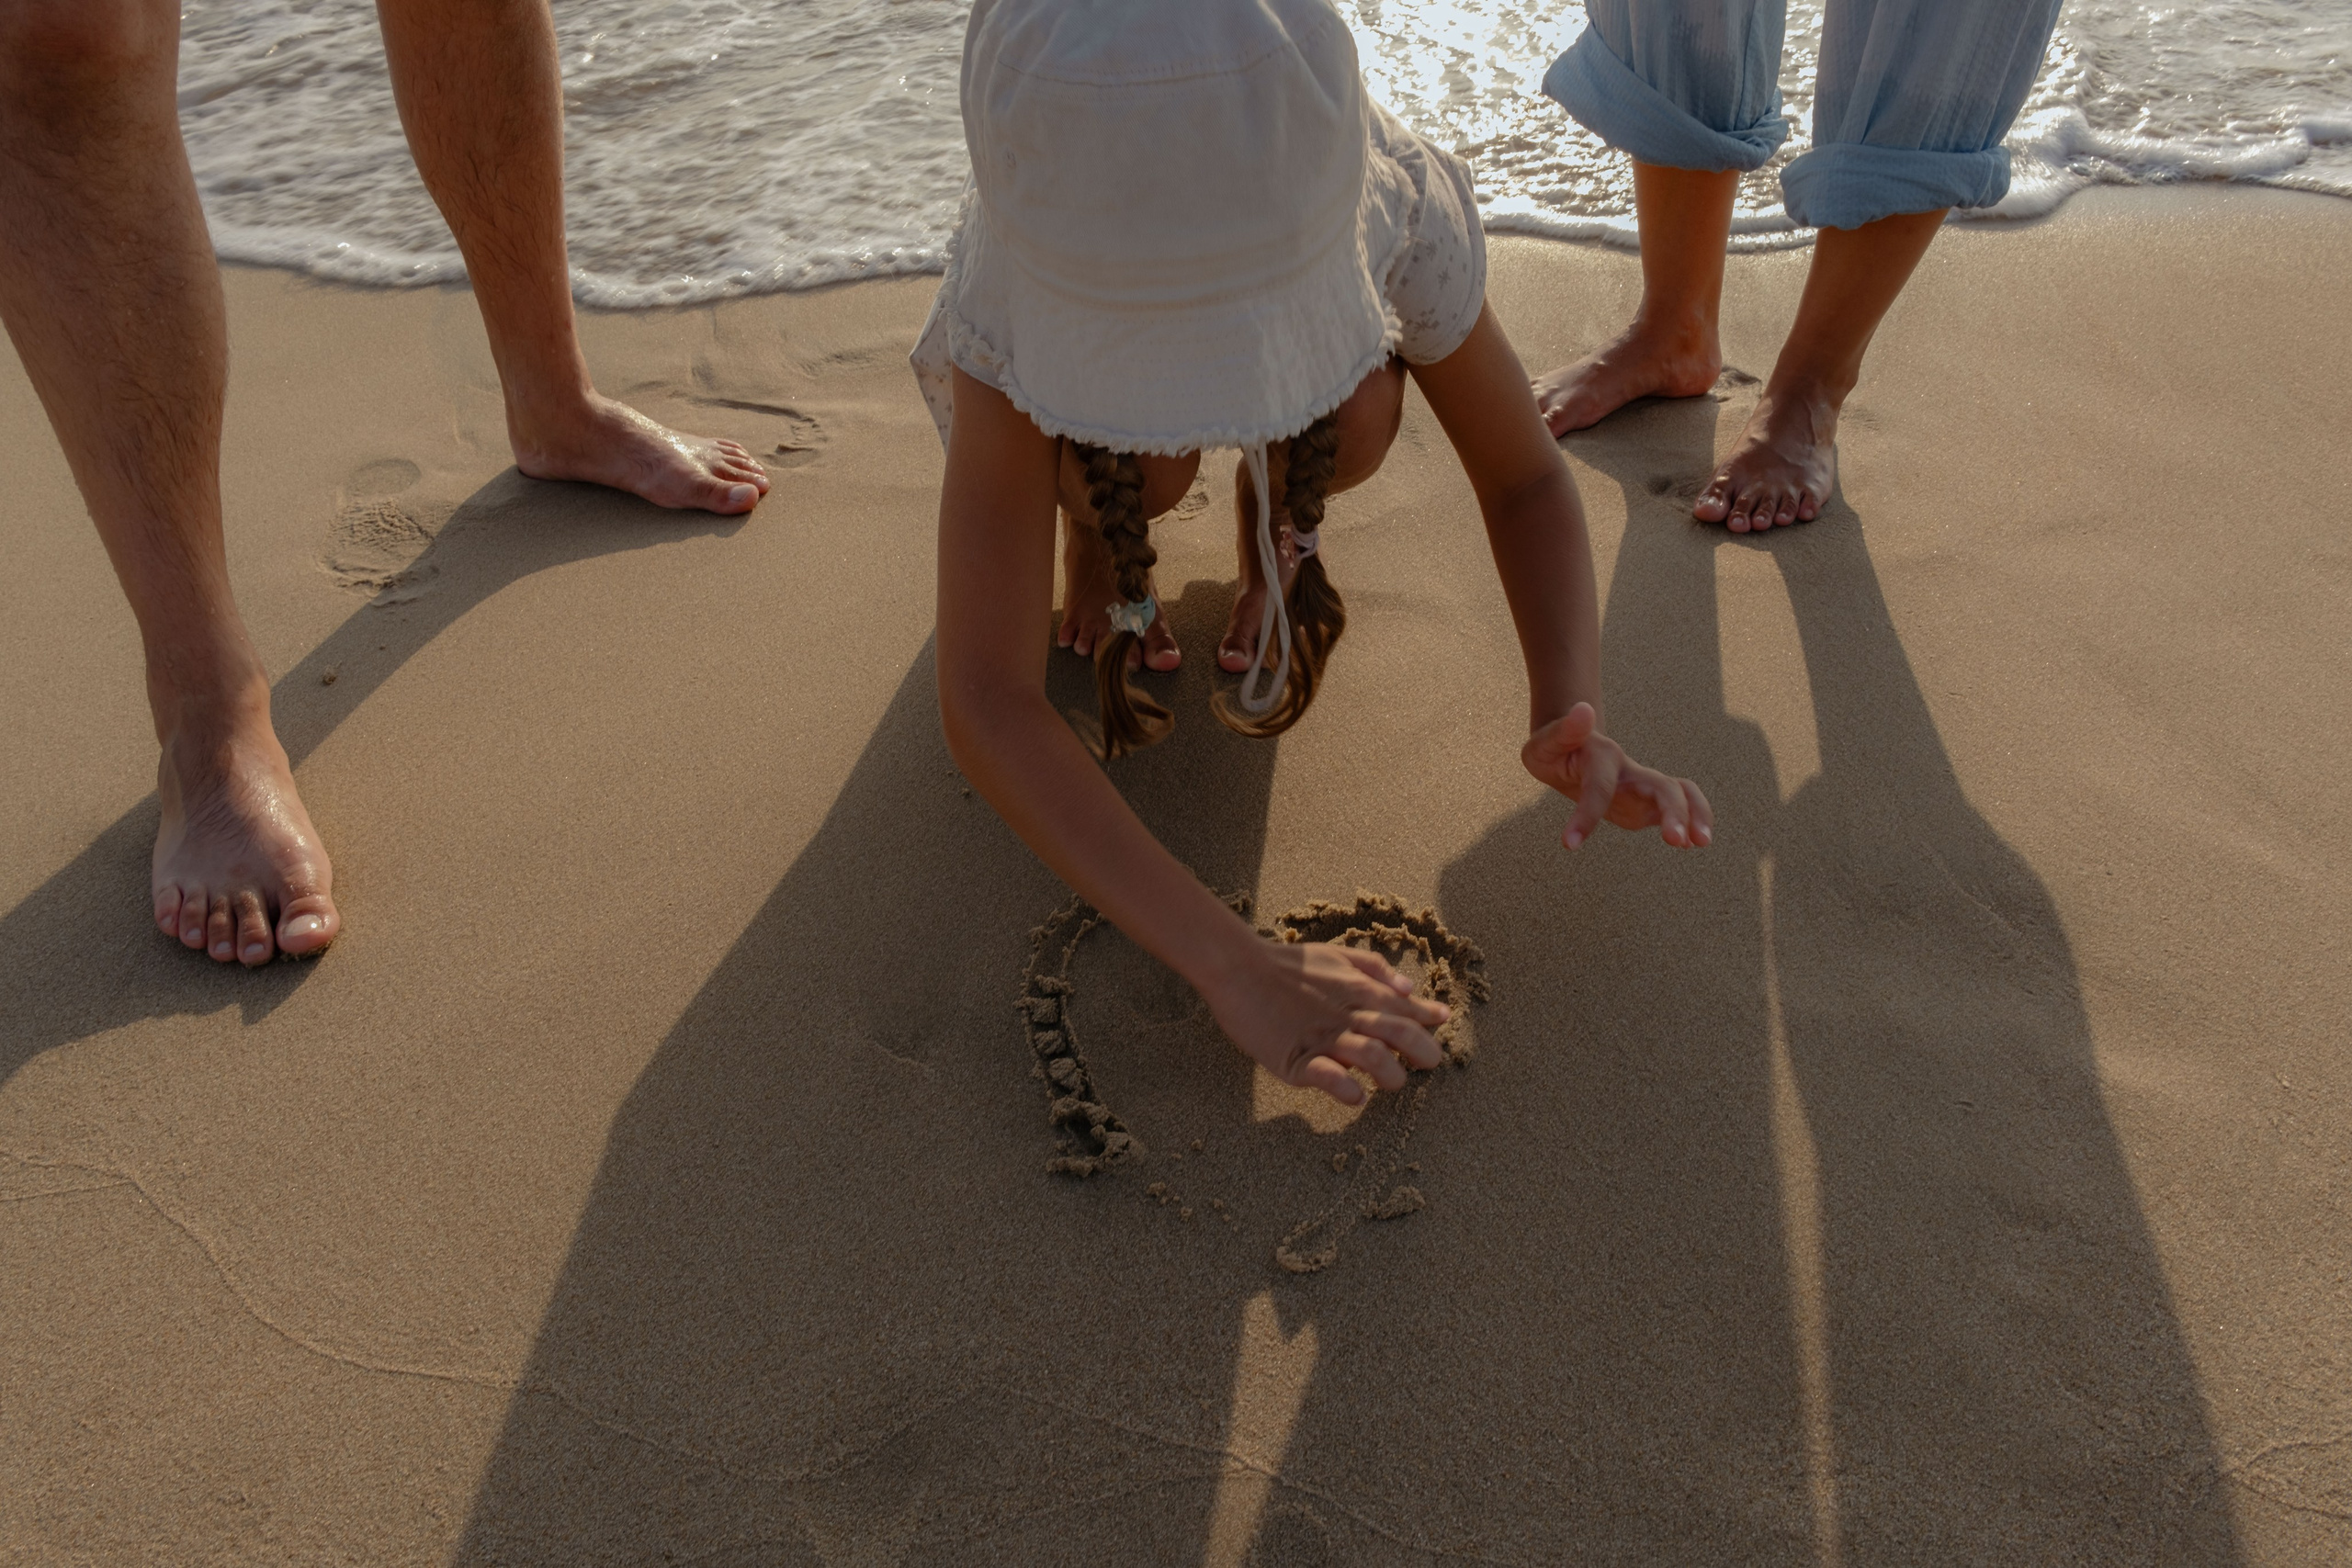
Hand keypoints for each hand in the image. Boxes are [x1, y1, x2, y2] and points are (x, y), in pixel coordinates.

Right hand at [1205, 939, 1449, 1106]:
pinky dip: (1349, 1091)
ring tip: (1390, 1081)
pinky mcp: (1295, 1060)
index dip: (1429, 1024)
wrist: (1238, 969)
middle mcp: (1348, 1014)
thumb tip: (1410, 989)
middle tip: (1425, 1064)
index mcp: (1359, 989)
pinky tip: (1356, 1096)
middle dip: (1424, 1053)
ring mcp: (1323, 1038)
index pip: (1408, 1010)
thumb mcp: (1338, 955)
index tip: (1435, 1033)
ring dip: (1392, 1076)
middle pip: (1402, 1035)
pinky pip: (1330, 1078)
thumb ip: (1376, 970)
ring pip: (1375, 1058)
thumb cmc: (1289, 965)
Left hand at [1522, 701, 1712, 850]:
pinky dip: (1689, 825)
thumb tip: (1583, 708)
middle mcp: (1630, 771)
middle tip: (1675, 840)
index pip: (1600, 786)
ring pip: (1680, 795)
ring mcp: (1642, 786)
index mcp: (1603, 757)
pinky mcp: (1646, 803)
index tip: (1569, 843)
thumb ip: (1565, 730)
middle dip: (1673, 810)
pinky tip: (1691, 844)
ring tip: (1700, 842)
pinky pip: (1676, 811)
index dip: (1587, 814)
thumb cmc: (1554, 750)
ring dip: (1694, 817)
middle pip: (1662, 785)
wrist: (1567, 752)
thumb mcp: (1547, 741)